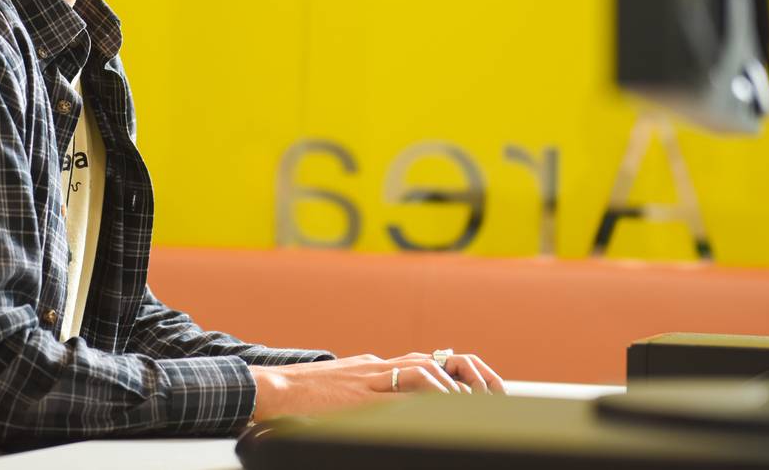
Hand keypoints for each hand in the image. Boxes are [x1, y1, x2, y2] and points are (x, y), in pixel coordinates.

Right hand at [250, 350, 503, 420]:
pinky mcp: (363, 393)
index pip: (430, 363)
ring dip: (454, 386)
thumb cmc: (303, 395)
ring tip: (475, 404)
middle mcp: (380, 366)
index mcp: (378, 367)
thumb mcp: (343, 387)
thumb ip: (370, 388)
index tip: (486, 391)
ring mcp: (372, 377)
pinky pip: (405, 387)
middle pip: (437, 362)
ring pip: (426, 370)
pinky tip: (446, 403)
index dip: (462, 374)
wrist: (273, 390)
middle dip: (471, 378)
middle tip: (495, 397)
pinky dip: (430, 391)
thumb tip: (391, 405)